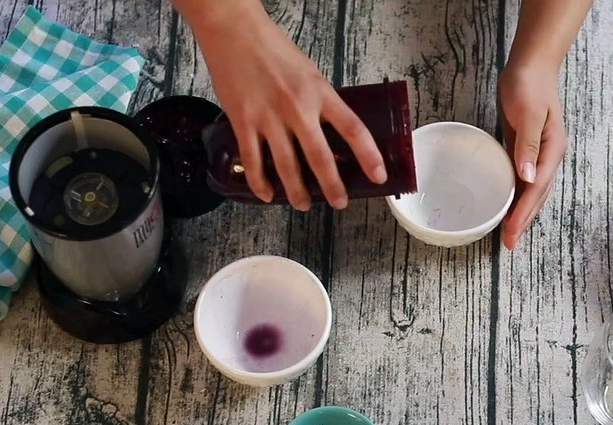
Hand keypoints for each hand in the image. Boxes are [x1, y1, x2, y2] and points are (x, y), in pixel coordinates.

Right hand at [189, 5, 385, 209]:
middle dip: (332, 186)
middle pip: (320, 157)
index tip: (378, 176)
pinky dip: (260, 182)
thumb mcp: (308, 71)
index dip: (368, 155)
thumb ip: (319, 100)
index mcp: (319, 92)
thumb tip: (328, 130)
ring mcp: (269, 117)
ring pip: (287, 166)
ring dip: (297, 191)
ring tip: (303, 205)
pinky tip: (267, 194)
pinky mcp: (243, 121)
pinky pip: (254, 161)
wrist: (234, 31)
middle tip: (339, 202)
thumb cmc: (272, 48)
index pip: (352, 128)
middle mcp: (297, 108)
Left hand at [498, 63, 567, 249]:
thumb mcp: (529, 113)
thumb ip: (529, 145)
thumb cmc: (530, 84)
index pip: (536, 189)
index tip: (511, 231)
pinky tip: (507, 203)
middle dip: (524, 220)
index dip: (524, 212)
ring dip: (521, 211)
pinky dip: (516, 194)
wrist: (531, 64)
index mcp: (552, 150)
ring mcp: (538, 153)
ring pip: (531, 190)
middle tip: (509, 244)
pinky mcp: (526, 148)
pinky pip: (522, 179)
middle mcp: (548, 156)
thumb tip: (528, 177)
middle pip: (537, 196)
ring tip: (509, 232)